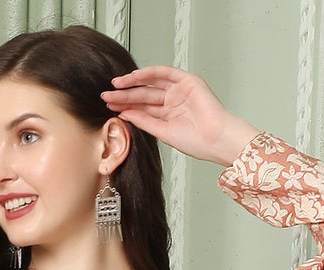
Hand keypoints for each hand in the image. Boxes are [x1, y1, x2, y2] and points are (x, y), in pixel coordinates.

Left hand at [100, 66, 258, 166]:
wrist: (216, 139)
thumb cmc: (197, 142)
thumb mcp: (163, 132)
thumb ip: (144, 121)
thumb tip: (124, 114)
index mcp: (168, 115)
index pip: (142, 108)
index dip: (125, 106)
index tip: (109, 107)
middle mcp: (173, 101)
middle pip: (144, 95)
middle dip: (125, 95)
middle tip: (107, 96)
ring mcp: (180, 90)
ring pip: (151, 84)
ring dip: (133, 83)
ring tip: (116, 86)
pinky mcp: (188, 81)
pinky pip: (165, 73)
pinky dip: (149, 73)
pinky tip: (134, 77)